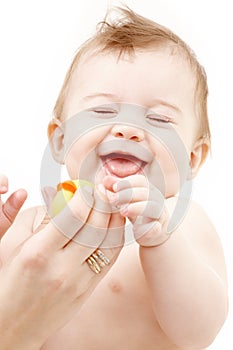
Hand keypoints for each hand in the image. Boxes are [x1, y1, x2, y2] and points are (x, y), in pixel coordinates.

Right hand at [0, 186, 124, 348]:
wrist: (12, 326)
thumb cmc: (6, 282)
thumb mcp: (10, 244)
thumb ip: (34, 217)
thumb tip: (60, 196)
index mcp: (38, 253)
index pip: (74, 215)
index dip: (85, 196)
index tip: (85, 188)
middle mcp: (62, 268)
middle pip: (95, 226)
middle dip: (102, 202)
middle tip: (101, 190)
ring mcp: (79, 281)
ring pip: (109, 241)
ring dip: (113, 217)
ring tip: (110, 204)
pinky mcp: (88, 290)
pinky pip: (110, 258)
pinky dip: (116, 237)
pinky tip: (113, 224)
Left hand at [103, 174, 170, 246]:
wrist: (153, 234)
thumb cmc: (138, 213)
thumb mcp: (126, 200)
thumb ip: (117, 189)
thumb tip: (105, 180)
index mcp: (148, 189)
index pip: (140, 181)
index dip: (127, 182)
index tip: (114, 187)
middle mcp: (156, 200)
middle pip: (146, 192)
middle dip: (127, 194)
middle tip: (113, 200)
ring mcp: (159, 215)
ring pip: (153, 208)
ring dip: (137, 207)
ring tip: (122, 211)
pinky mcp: (159, 230)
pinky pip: (156, 227)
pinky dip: (148, 227)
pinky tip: (137, 228)